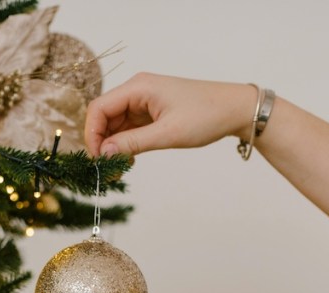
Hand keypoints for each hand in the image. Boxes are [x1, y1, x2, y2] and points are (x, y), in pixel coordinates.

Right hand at [84, 73, 256, 156]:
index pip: (99, 108)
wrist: (236, 110)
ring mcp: (143, 102)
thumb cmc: (206, 116)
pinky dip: (125, 144)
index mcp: (138, 87)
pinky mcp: (151, 112)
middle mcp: (136, 91)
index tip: (97, 159)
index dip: (92, 134)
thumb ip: (133, 143)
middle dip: (101, 143)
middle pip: (104, 116)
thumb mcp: (168, 133)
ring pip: (115, 124)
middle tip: (106, 169)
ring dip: (113, 146)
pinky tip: (129, 160)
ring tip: (118, 168)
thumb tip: (104, 154)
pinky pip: (128, 128)